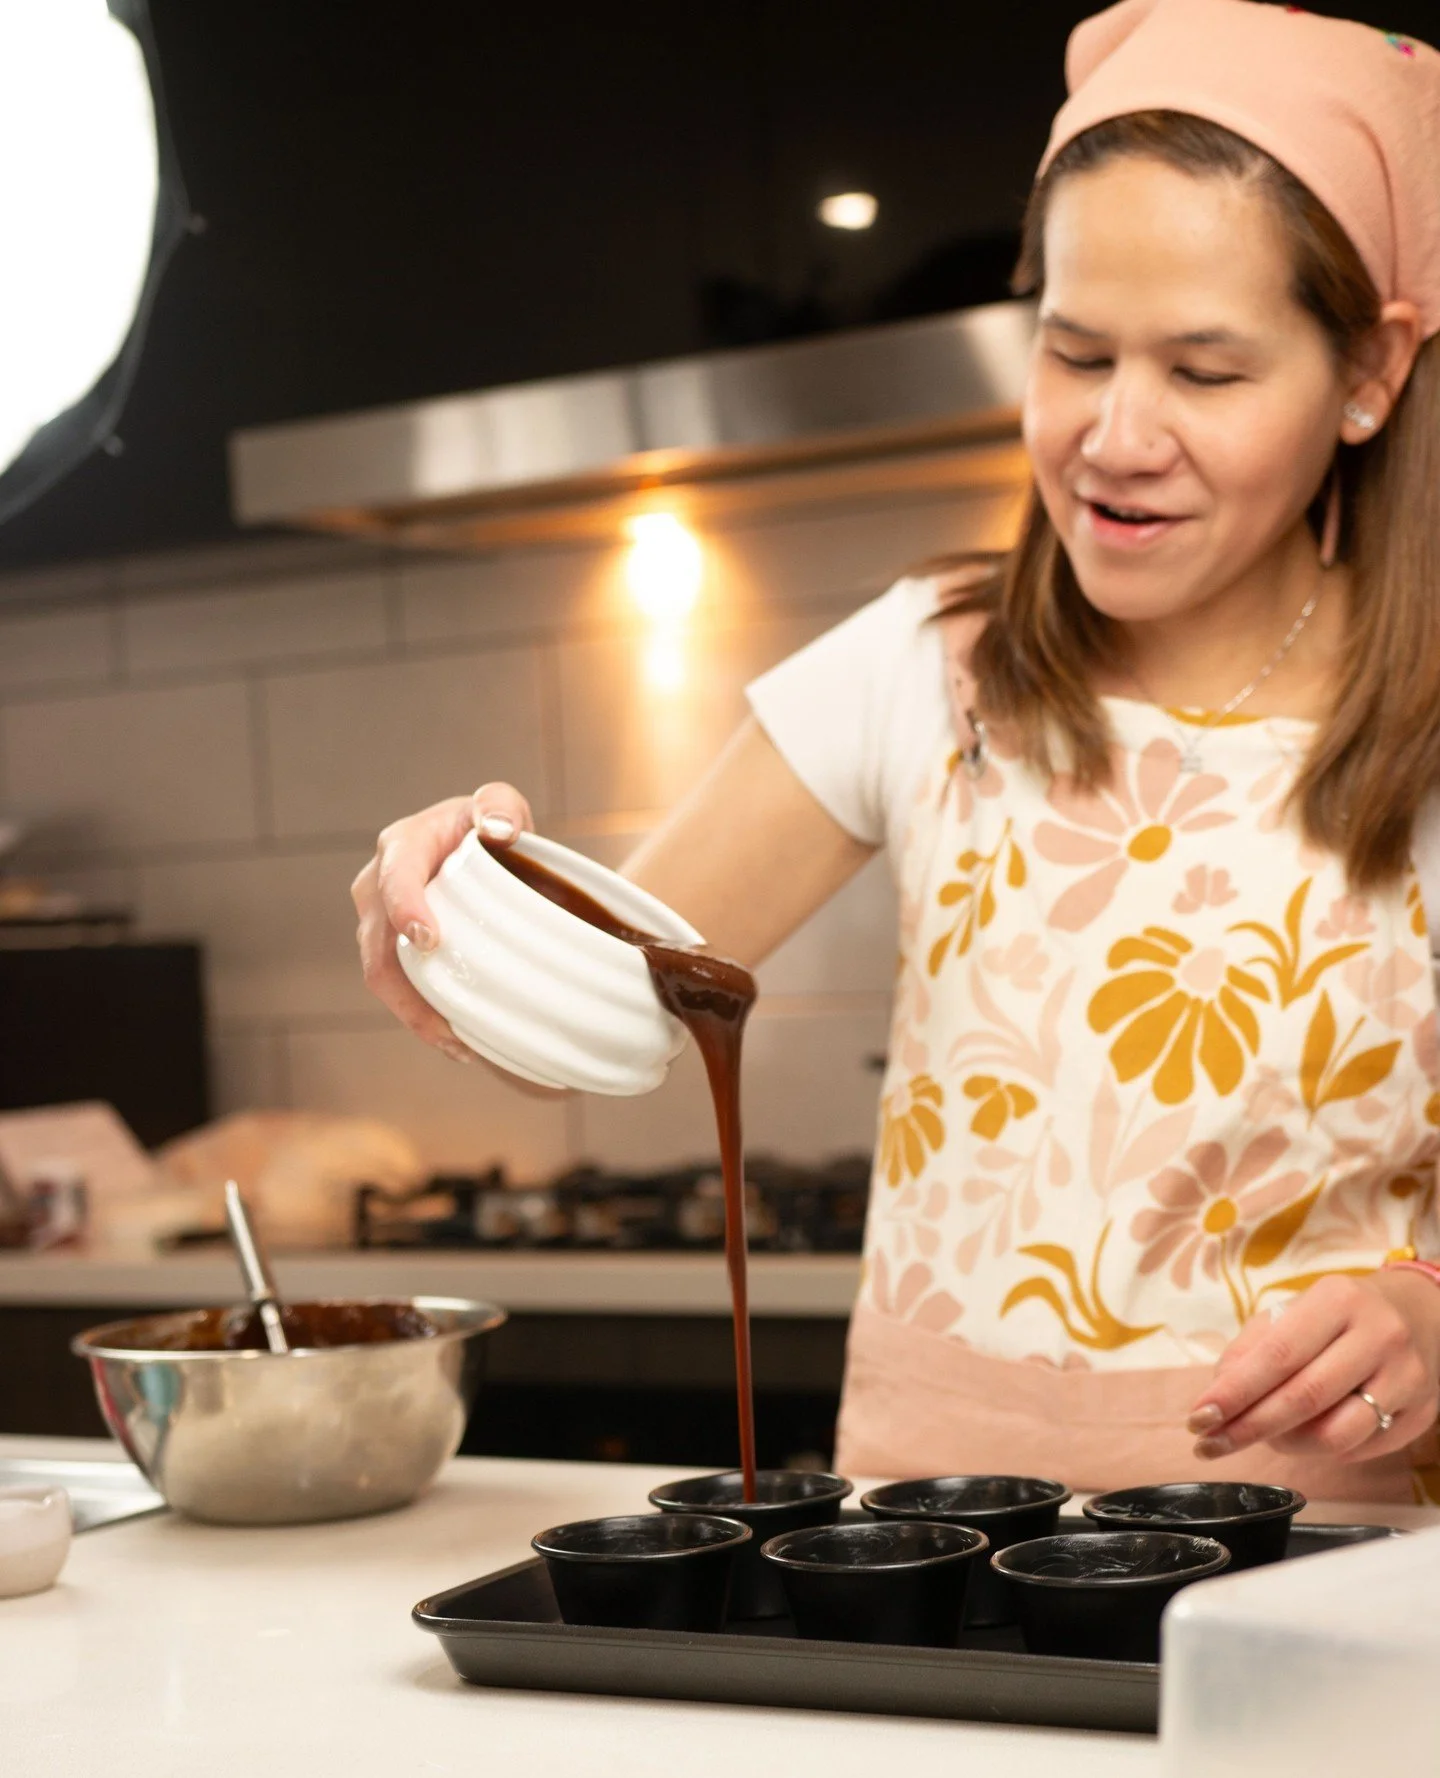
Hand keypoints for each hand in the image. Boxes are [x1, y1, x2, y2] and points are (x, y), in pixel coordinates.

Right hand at [351, 782, 533, 1061]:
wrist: (474, 849)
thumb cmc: (485, 825)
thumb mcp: (498, 803)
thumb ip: (500, 805)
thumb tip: (499, 830)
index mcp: (401, 847)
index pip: (395, 879)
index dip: (405, 908)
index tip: (429, 939)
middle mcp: (377, 887)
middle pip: (379, 947)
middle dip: (408, 991)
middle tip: (451, 1028)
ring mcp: (378, 924)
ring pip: (383, 977)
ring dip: (416, 1016)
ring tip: (460, 1046)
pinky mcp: (390, 952)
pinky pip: (397, 989)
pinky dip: (423, 1018)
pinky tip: (459, 1042)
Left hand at [1187, 1272, 1439, 1464]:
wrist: (1418, 1316)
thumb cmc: (1338, 1316)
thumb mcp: (1291, 1312)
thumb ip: (1250, 1349)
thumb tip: (1218, 1396)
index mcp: (1337, 1300)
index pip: (1278, 1355)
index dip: (1235, 1392)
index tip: (1199, 1418)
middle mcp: (1378, 1336)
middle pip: (1304, 1398)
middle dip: (1248, 1428)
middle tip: (1210, 1444)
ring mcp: (1406, 1377)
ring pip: (1335, 1434)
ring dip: (1286, 1445)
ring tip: (1263, 1437)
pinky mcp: (1420, 1414)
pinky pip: (1360, 1448)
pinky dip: (1321, 1450)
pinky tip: (1305, 1435)